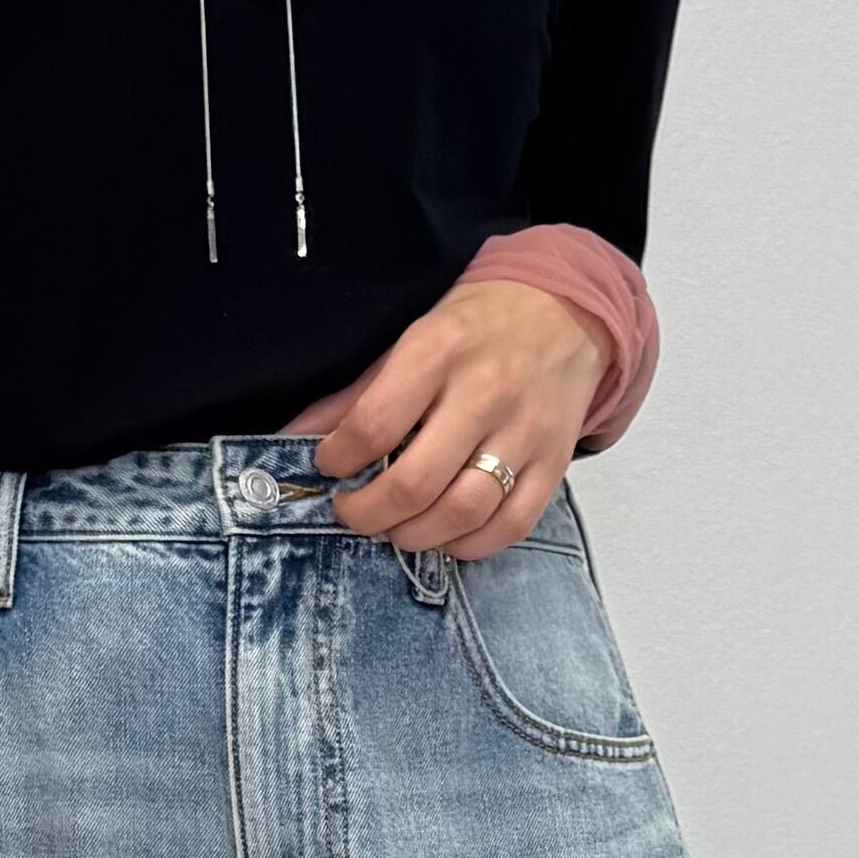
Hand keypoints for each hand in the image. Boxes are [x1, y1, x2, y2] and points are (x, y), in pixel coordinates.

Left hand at [311, 277, 603, 560]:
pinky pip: (510, 525)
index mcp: (440, 351)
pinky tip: (443, 534)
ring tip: (394, 529)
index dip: (339, 460)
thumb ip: (355, 396)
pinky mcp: (555, 462)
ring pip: (464, 512)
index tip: (329, 467)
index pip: (374, 425)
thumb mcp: (409, 342)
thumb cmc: (475, 330)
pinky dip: (468, 545)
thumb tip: (294, 439)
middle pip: (416, 483)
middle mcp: (486, 391)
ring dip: (416, 536)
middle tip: (352, 513)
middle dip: (369, 514)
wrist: (564, 313)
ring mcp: (525, 431)